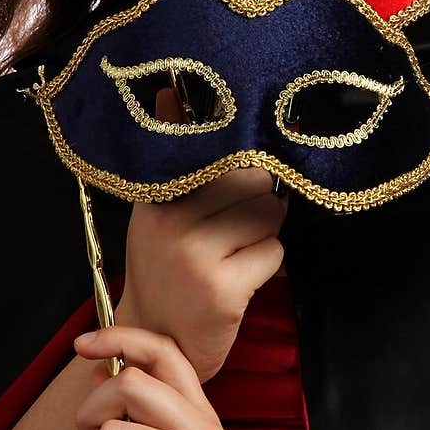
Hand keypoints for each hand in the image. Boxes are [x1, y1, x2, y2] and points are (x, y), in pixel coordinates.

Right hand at [115, 87, 287, 383]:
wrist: (155, 340)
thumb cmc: (164, 268)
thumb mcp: (156, 208)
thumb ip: (170, 151)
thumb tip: (169, 89)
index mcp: (156, 197)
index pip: (215, 152)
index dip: (240, 157)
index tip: (243, 164)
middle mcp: (171, 222)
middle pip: (252, 179)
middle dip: (258, 201)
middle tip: (236, 227)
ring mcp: (195, 256)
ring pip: (268, 214)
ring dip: (265, 233)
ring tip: (237, 252)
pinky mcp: (222, 290)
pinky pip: (274, 253)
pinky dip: (267, 266)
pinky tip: (241, 279)